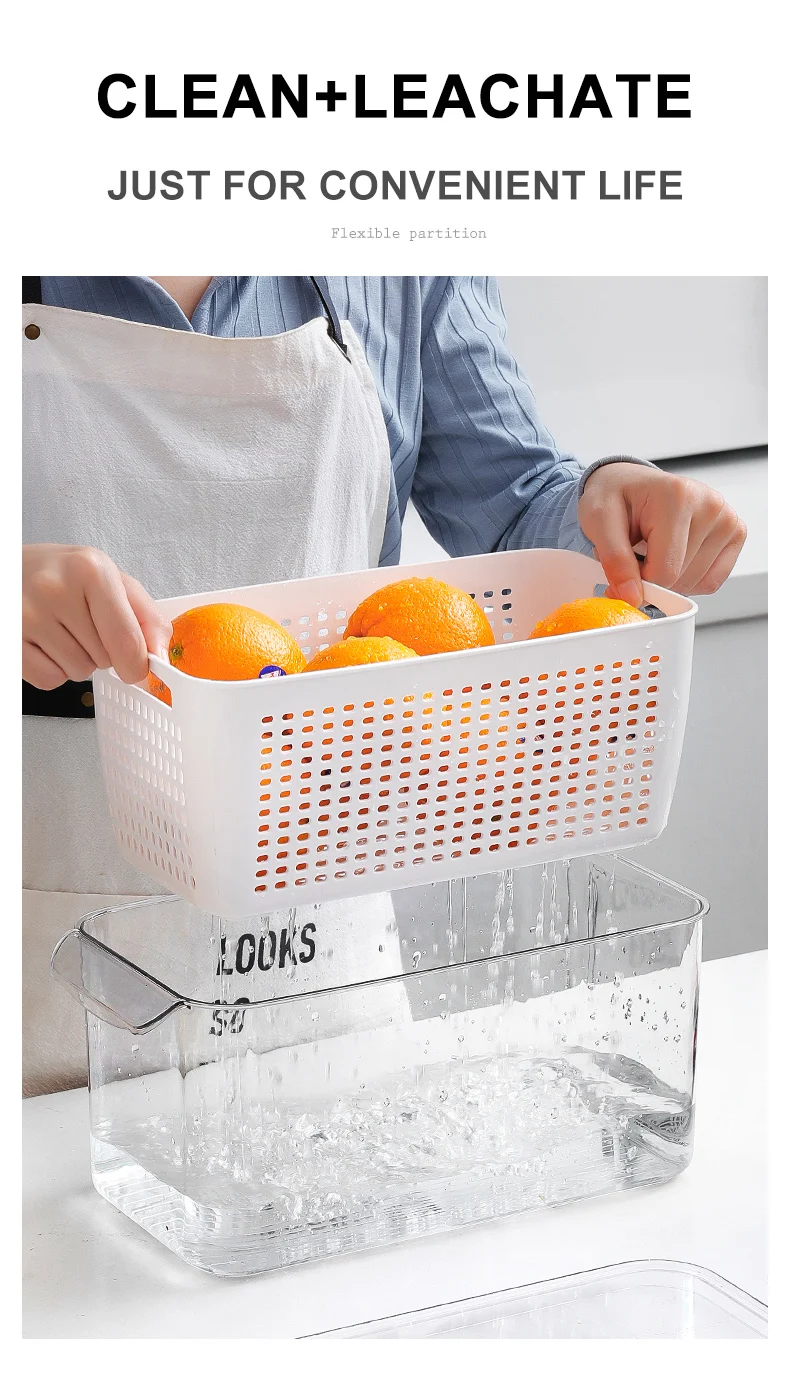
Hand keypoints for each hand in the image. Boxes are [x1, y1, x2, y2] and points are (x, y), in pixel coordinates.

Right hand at [23, 544, 171, 688]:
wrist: (8, 568)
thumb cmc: (62, 574)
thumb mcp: (110, 579)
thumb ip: (144, 616)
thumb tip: (160, 655)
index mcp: (90, 570)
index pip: (127, 639)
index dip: (137, 664)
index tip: (136, 667)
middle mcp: (55, 589)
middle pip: (104, 660)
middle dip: (101, 652)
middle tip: (82, 624)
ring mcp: (27, 616)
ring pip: (77, 672)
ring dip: (76, 660)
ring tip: (61, 629)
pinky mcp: (10, 641)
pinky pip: (50, 680)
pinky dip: (53, 670)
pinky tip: (44, 643)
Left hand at [578, 462, 746, 605]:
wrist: (630, 484)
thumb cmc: (615, 498)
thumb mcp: (598, 521)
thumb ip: (614, 560)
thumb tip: (633, 597)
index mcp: (678, 496)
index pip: (664, 570)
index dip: (638, 581)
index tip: (623, 569)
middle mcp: (711, 505)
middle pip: (681, 579)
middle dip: (652, 578)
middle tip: (636, 552)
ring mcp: (727, 520)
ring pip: (697, 584)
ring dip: (669, 579)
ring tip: (653, 549)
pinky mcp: (735, 534)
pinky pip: (711, 581)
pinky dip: (688, 579)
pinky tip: (674, 556)